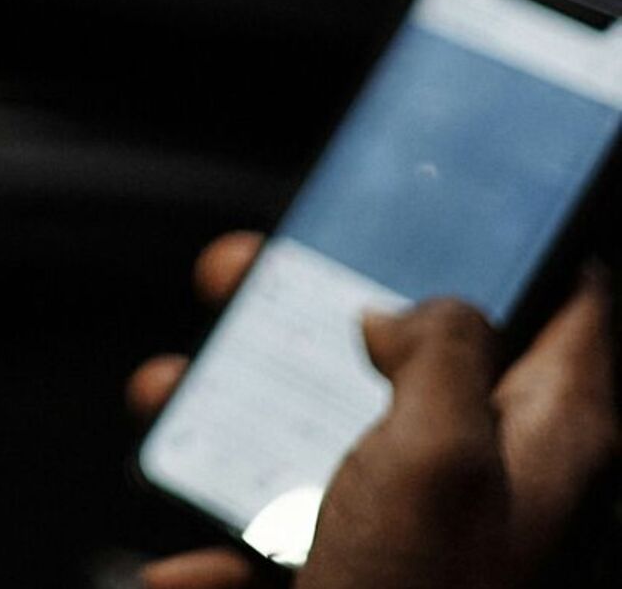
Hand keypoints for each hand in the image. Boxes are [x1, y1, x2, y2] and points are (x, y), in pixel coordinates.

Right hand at [126, 232, 618, 588]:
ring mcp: (404, 528)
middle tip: (250, 271)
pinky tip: (190, 557)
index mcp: (542, 433)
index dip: (517, 238)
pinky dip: (211, 536)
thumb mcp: (439, 453)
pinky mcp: (337, 575)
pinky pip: (264, 527)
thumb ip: (439, 351)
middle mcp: (482, 473)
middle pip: (410, 349)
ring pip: (317, 426)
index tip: (446, 190)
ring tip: (169, 397)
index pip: (571, 304)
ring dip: (229, 409)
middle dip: (316, 304)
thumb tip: (407, 308)